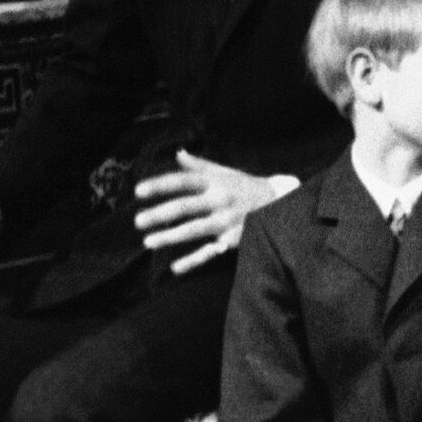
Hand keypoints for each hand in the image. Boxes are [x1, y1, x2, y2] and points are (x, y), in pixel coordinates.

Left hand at [134, 149, 288, 273]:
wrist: (283, 203)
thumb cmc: (248, 188)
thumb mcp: (227, 173)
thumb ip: (200, 166)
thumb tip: (178, 153)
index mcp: (216, 182)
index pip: (183, 181)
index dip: (160, 185)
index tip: (139, 191)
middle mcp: (221, 200)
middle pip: (186, 206)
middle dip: (160, 214)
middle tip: (138, 221)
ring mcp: (228, 221)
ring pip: (195, 230)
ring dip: (170, 236)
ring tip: (148, 242)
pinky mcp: (234, 239)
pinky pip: (211, 251)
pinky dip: (193, 261)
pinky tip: (175, 268)